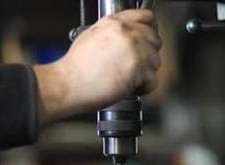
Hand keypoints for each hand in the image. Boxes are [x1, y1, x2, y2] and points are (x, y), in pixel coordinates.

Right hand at [34, 9, 161, 124]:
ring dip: (145, 72)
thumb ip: (113, 32)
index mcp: (115, 22)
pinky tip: (131, 87)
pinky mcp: (139, 70)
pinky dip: (143, 88)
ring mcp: (135, 51)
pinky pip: (152, 80)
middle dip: (148, 54)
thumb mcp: (91, 35)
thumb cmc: (76, 67)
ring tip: (129, 78)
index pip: (146, 17)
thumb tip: (125, 36)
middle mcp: (127, 33)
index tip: (149, 38)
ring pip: (155, 61)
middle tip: (136, 64)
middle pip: (155, 39)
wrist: (68, 84)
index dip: (150, 29)